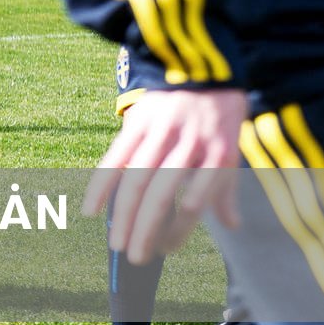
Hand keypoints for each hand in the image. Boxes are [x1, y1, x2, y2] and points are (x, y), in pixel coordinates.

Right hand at [86, 87, 247, 265]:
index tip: (165, 250)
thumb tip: (232, 225)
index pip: (195, 204)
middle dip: (147, 231)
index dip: (179, 232)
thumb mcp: (232, 147)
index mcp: (218, 155)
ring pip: (137, 181)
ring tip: (116, 244)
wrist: (203, 65)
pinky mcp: (138, 120)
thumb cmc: (219, 114)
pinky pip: (115, 157)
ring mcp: (162, 131)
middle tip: (136, 258)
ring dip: (124, 216)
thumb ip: (226, 186)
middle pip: (163, 196)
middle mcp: (190, 145)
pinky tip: (90, 210)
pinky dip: (100, 185)